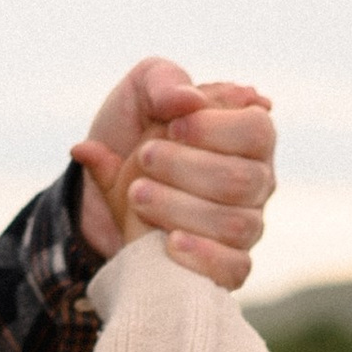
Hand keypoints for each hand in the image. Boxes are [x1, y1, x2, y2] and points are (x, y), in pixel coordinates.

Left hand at [74, 58, 277, 283]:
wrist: (94, 192)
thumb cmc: (130, 135)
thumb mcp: (138, 94)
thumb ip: (162, 83)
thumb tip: (189, 99)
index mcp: (246, 136)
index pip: (257, 130)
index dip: (215, 129)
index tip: (172, 126)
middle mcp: (255, 181)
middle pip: (244, 179)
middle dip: (187, 168)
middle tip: (145, 158)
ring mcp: (246, 226)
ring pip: (236, 224)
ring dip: (181, 208)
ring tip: (139, 195)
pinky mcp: (229, 265)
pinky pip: (235, 269)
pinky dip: (203, 256)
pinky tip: (170, 242)